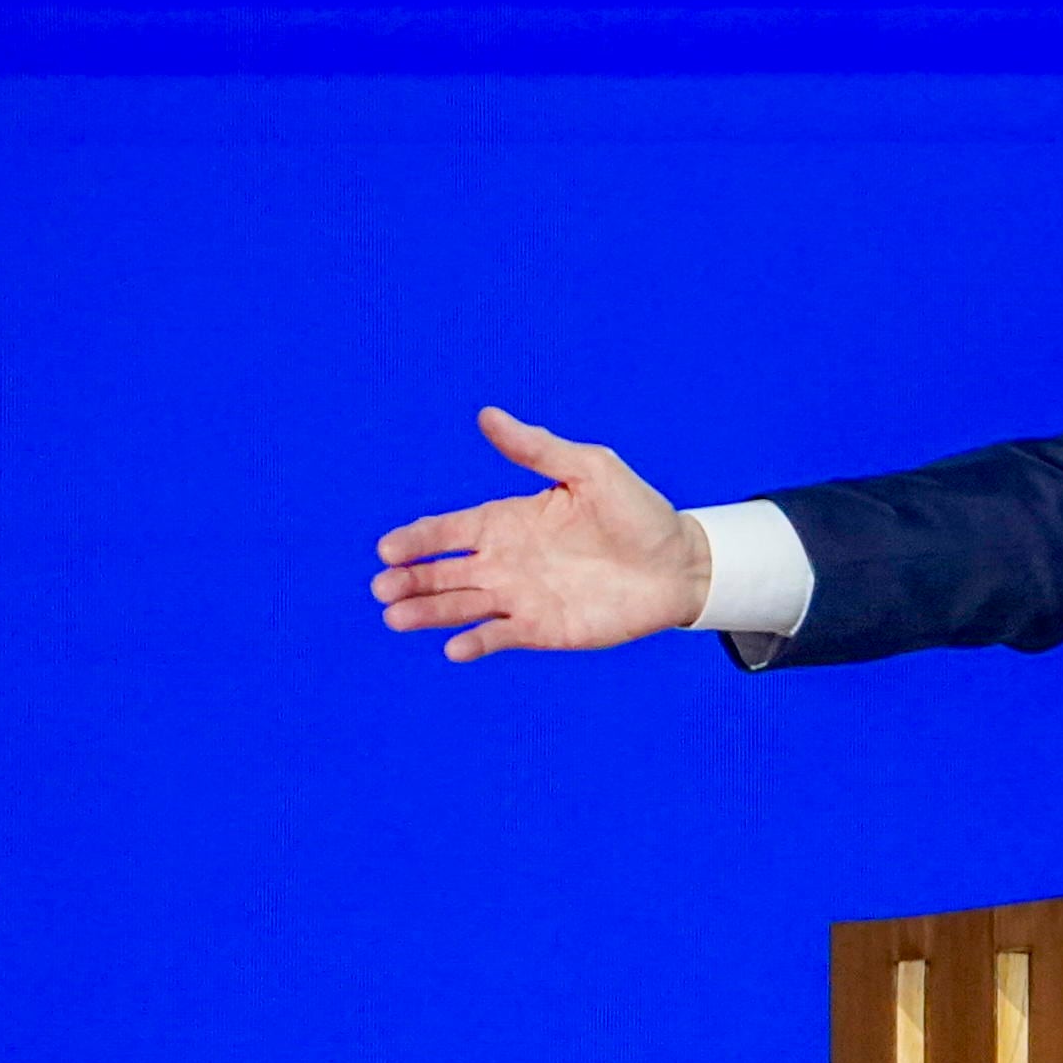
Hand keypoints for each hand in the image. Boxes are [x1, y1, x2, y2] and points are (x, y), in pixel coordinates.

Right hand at [371, 406, 712, 659]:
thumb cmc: (638, 512)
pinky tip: (455, 647)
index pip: (450, 530)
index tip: (387, 547)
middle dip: (410, 579)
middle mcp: (506, 561)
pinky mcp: (541, 629)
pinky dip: (476, 642)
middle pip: (445, 571)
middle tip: (382, 588)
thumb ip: (537, 448)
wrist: (680, 563)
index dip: (418, 538)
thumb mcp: (590, 468)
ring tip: (396, 617)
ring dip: (428, 612)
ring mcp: (521, 597)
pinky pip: (499, 637)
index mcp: (509, 520)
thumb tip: (487, 415)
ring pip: (460, 605)